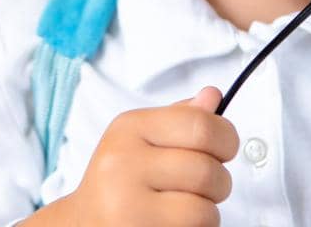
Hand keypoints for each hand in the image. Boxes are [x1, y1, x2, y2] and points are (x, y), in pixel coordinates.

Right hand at [26, 86, 238, 226]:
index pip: (201, 125)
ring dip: (208, 211)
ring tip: (186, 207)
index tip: (224, 149)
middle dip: (219, 182)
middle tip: (205, 186)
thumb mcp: (142, 141)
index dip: (226, 138)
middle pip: (207, 169)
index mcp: (129, 128)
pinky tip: (175, 223)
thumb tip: (212, 97)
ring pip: (204, 208)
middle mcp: (122, 162)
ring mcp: (125, 202)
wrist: (84, 223)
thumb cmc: (121, 181)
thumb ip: (180, 119)